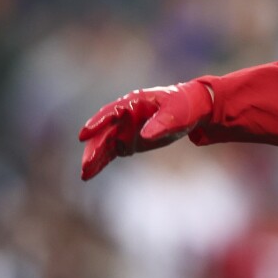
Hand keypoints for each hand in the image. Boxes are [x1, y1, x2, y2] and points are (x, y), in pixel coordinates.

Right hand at [78, 81, 213, 180]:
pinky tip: (90, 174)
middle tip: (86, 165)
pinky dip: (101, 162)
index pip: (110, 113)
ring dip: (94, 158)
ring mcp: (124, 129)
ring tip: (85, 174)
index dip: (97, 123)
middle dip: (94, 149)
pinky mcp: (128, 142)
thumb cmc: (183, 106)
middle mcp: (123, 116)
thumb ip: (160, 123)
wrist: (193, 111)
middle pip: (103, 133)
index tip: (84, 134)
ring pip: (104, 145)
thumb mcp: (175, 112)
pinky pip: (111, 153)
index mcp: (133, 103)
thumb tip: (145, 135)